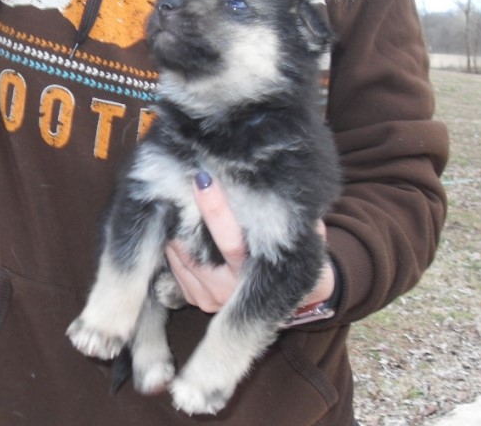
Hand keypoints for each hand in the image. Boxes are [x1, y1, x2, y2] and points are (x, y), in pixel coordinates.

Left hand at [165, 171, 333, 312]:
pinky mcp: (199, 301)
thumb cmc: (299, 259)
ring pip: (180, 260)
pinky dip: (173, 248)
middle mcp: (231, 290)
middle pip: (196, 253)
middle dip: (182, 219)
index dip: (215, 210)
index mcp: (258, 274)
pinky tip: (177, 230)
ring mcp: (212, 299)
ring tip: (173, 202)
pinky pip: (176, 271)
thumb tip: (276, 181)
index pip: (231, 241)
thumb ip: (291, 217)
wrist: (299, 300)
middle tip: (174, 187)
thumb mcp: (307, 238)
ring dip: (174, 231)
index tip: (202, 179)